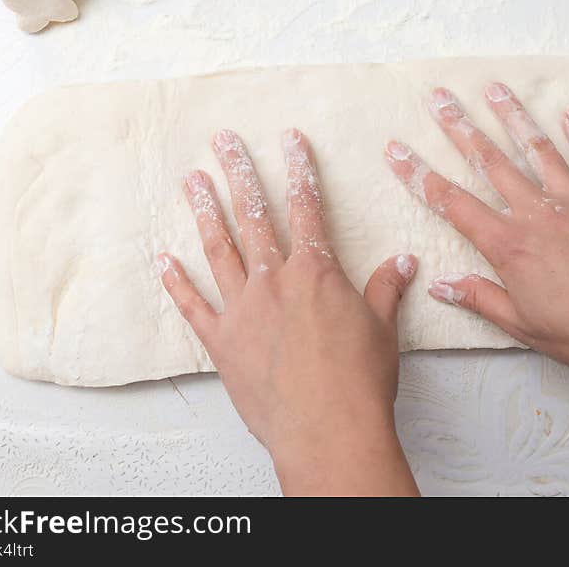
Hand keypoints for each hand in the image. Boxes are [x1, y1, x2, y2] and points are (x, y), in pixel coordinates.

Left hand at [158, 128, 419, 495]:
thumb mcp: (382, 329)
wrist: (327, 429)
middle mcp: (275, 281)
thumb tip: (405, 261)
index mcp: (316, 272)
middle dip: (239, 174)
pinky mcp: (222, 343)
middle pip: (254, 217)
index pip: (306, 207)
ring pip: (219, 250)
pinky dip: (177, 284)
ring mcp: (243, 310)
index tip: (288, 140)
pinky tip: (163, 261)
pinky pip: (193, 307)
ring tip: (193, 181)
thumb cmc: (359, 380)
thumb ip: (387, 289)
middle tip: (223, 142)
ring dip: (205, 213)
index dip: (299, 170)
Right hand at [385, 84, 568, 378]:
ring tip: (494, 89)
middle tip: (438, 97)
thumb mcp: (526, 327)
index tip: (396, 151)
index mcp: (509, 245)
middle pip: (490, 161)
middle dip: (459, 127)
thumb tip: (442, 285)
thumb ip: (482, 299)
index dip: (419, 175)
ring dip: (513, 116)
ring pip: (537, 149)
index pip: (452, 203)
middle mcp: (537, 213)